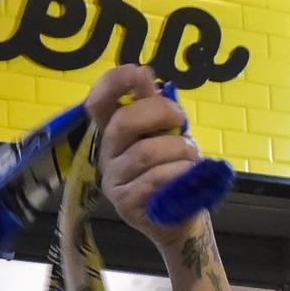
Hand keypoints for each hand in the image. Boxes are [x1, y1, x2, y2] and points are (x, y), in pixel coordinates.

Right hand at [86, 64, 204, 250]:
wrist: (181, 218)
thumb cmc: (172, 170)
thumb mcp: (166, 133)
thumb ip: (153, 105)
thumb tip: (143, 72)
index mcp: (113, 132)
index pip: (97, 103)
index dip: (112, 84)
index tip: (137, 73)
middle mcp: (107, 154)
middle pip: (122, 123)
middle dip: (159, 113)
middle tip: (181, 120)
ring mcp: (113, 181)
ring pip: (144, 154)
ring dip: (177, 149)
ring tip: (192, 155)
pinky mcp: (126, 204)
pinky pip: (153, 180)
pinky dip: (177, 173)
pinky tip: (188, 174)